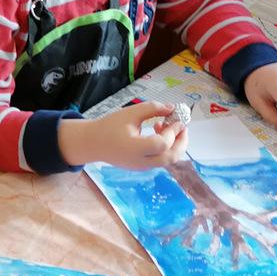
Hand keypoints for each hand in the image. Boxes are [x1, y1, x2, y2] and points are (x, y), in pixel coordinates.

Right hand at [57, 100, 187, 169]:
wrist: (94, 144)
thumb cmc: (109, 127)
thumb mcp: (130, 113)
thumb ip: (152, 109)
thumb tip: (172, 108)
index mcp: (135, 148)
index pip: (162, 144)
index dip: (173, 131)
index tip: (177, 118)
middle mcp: (141, 161)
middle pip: (171, 157)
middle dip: (182, 141)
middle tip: (182, 126)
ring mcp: (143, 167)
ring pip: (168, 160)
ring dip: (174, 144)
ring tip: (166, 126)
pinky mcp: (143, 167)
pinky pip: (161, 159)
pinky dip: (167, 148)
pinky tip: (158, 132)